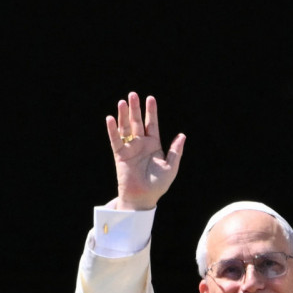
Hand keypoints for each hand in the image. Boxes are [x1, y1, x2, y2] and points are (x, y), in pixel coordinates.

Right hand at [106, 92, 185, 210]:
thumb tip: (182, 135)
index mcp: (154, 145)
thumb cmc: (158, 185)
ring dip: (123, 115)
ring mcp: (130, 149)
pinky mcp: (120, 155)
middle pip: (137, 122)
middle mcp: (141, 144)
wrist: (143, 198)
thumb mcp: (171, 167)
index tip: (150, 98)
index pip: (152, 124)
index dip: (151, 111)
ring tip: (122, 102)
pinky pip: (116, 140)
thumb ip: (175, 151)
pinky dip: (112, 130)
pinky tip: (110, 118)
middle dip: (135, 108)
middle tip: (133, 94)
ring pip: (125, 128)